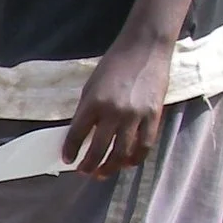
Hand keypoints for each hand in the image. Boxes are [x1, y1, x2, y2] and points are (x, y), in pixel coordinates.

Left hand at [62, 40, 168, 177]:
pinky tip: (126, 164)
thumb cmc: (114, 65)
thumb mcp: (91, 86)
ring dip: (110, 167)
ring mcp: (136, 115)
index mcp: (93, 103)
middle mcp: (114, 112)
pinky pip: (144, 145)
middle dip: (89, 165)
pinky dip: (135, 158)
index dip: (71, 150)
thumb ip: (87, 111)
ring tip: (102, 173)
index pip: (77, 134)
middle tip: (84, 172)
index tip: (68, 160)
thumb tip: (82, 136)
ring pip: (122, 152)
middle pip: (99, 148)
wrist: (144, 49)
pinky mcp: (154, 115)